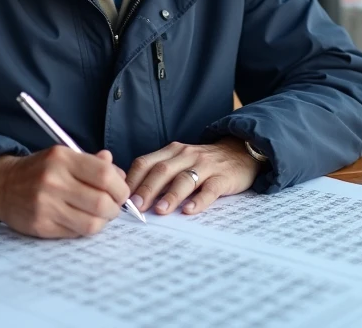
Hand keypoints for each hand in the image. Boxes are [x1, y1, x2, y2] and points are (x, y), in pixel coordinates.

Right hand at [0, 147, 130, 237]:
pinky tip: (80, 220)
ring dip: (102, 222)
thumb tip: (120, 174)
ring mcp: (46, 205)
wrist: (1, 185)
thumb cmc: (38, 170)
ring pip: (92, 223)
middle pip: (102, 202)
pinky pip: (76, 233)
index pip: (105, 176)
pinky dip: (84, 228)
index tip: (121, 191)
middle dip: (115, 208)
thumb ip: (92, 163)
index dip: (120, 187)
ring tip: (98, 215)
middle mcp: (53, 180)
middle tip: (112, 207)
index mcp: (62, 158)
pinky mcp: (41, 226)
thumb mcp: (63, 156)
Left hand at [126, 137, 262, 216]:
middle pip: (161, 170)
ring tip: (160, 211)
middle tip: (136, 207)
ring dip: (170, 195)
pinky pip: (210, 189)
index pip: (145, 162)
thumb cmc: (203, 163)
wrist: (241, 152)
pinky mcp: (223, 177)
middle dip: (146, 189)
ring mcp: (205, 165)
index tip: (120, 197)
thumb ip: (160, 174)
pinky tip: (190, 210)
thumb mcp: (180, 161)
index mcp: (171, 151)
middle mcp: (186, 155)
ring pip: (184, 179)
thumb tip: (133, 197)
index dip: (132, 179)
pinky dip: (199, 200)